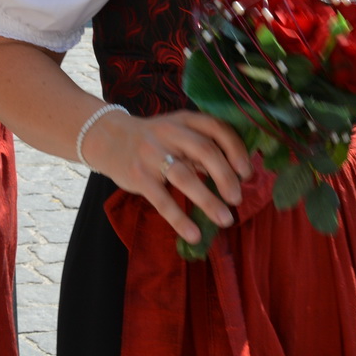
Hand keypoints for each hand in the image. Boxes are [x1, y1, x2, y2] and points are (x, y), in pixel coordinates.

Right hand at [82, 109, 252, 244]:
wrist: (108, 138)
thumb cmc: (154, 139)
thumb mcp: (177, 132)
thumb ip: (202, 147)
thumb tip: (237, 174)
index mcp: (184, 120)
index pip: (216, 128)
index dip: (235, 149)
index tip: (247, 172)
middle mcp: (169, 133)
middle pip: (204, 150)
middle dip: (225, 176)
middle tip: (237, 199)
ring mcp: (152, 154)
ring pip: (184, 176)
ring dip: (208, 200)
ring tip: (225, 219)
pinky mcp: (138, 176)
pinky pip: (162, 200)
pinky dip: (180, 219)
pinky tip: (194, 235)